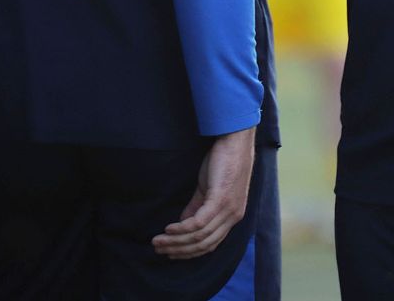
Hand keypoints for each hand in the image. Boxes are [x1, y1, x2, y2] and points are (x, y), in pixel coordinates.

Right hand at [153, 127, 254, 259]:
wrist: (235, 140)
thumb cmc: (224, 161)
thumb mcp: (209, 189)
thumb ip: (197, 207)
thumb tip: (183, 224)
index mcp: (233, 216)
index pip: (210, 245)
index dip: (189, 252)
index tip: (171, 254)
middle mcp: (233, 217)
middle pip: (204, 244)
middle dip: (179, 250)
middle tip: (159, 249)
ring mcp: (228, 209)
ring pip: (200, 236)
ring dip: (176, 241)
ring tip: (158, 241)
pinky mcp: (221, 199)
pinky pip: (199, 222)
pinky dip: (182, 228)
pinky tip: (169, 228)